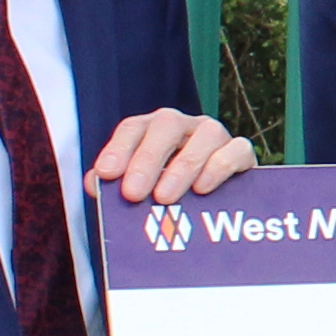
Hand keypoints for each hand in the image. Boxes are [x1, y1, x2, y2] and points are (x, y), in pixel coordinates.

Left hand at [89, 108, 258, 203]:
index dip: (118, 148)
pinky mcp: (242, 152)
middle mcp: (185, 126)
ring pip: (205, 134)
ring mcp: (216, 136)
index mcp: (154, 132)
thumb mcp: (142, 192)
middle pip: (167, 125)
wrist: (218, 210)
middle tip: (133, 193)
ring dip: (183, 166)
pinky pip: (236, 149)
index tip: (106, 174)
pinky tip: (202, 189)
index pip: (134, 128)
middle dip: (147, 159)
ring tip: (165, 198)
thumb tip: (94, 182)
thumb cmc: (171, 197)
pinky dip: (219, 167)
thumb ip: (115, 187)